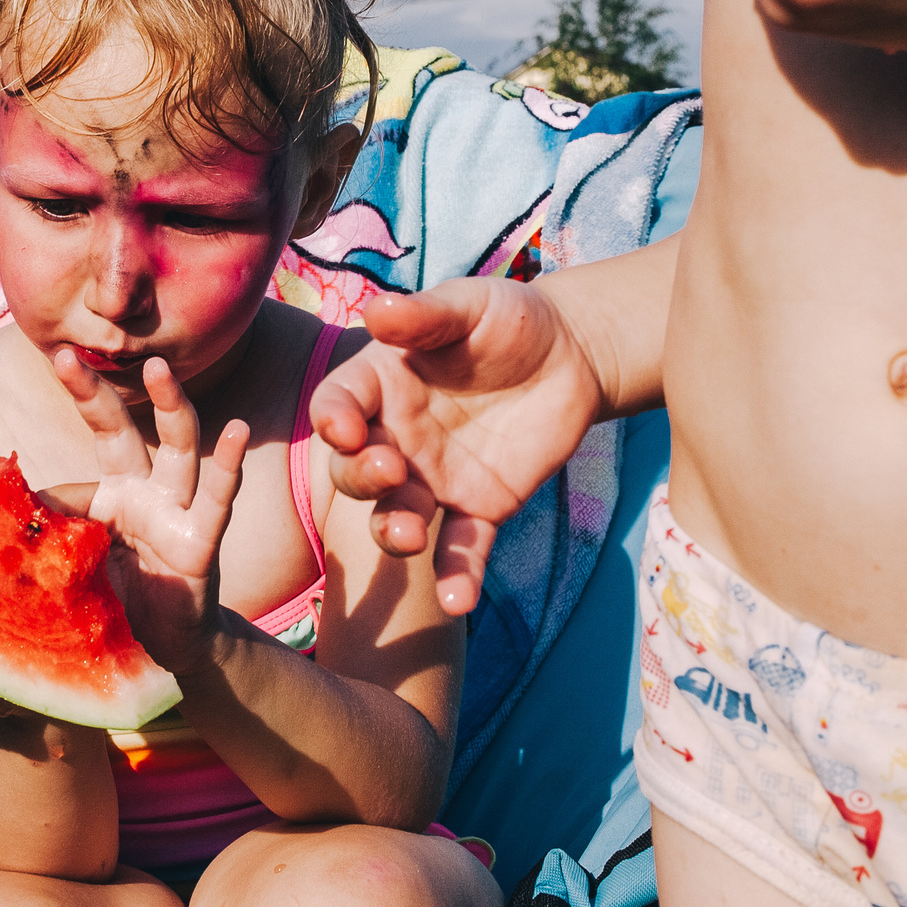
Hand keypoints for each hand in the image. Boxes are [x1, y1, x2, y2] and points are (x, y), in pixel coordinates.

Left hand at [52, 350, 248, 677]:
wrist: (161, 651)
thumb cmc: (117, 601)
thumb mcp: (71, 564)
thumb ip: (48, 532)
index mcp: (113, 492)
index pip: (89, 453)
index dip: (76, 415)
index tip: (56, 362)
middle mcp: (147, 491)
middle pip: (126, 430)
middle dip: (99, 394)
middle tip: (68, 356)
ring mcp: (177, 512)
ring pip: (179, 449)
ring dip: (171, 408)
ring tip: (158, 370)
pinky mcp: (202, 542)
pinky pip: (217, 500)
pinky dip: (228, 465)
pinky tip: (236, 431)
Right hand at [309, 279, 603, 614]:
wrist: (572, 356)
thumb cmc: (510, 320)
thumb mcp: (471, 305)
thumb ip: (426, 315)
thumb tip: (377, 310)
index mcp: (382, 384)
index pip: (339, 404)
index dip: (334, 419)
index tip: (344, 429)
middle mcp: (396, 438)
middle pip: (356, 469)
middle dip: (362, 478)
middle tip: (388, 473)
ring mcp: (433, 479)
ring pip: (396, 516)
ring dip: (394, 530)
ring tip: (409, 537)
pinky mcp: (478, 510)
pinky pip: (461, 548)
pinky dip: (457, 577)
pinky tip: (459, 601)